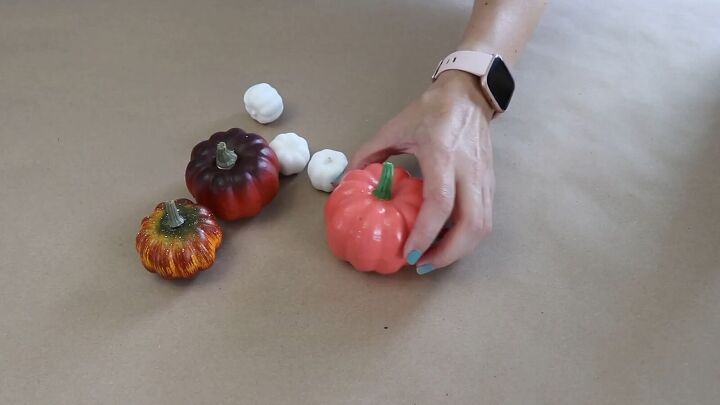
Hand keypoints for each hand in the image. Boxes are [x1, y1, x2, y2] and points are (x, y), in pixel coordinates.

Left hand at [347, 70, 494, 273]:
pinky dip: (466, 239)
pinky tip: (445, 243)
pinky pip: (484, 219)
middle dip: (448, 254)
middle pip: (472, 225)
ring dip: (459, 250)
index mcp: (443, 156)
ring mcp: (484, 179)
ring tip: (432, 259)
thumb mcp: (394, 128)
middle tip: (421, 265)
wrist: (467, 97)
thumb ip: (369, 154)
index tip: (409, 253)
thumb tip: (347, 180)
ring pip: (483, 227)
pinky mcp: (490, 184)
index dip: (426, 234)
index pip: (440, 204)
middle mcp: (468, 172)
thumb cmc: (430, 111)